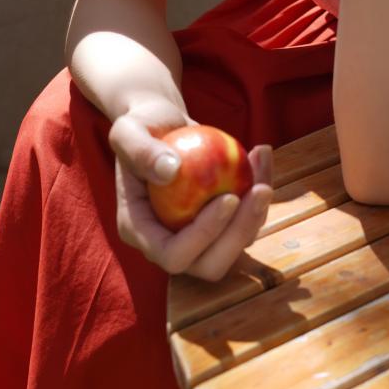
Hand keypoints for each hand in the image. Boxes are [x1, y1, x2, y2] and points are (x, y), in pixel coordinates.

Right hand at [108, 106, 272, 280]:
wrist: (160, 124)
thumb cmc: (140, 125)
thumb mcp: (128, 129)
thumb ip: (140, 150)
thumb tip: (170, 172)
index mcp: (138, 230)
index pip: (173, 254)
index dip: (203, 236)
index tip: (228, 198)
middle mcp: (168, 242)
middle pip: (210, 264)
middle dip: (240, 234)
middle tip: (259, 191)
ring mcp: (196, 237)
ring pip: (235, 246)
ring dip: (257, 211)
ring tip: (260, 157)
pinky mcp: (220, 223)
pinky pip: (247, 221)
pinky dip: (260, 192)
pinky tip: (261, 155)